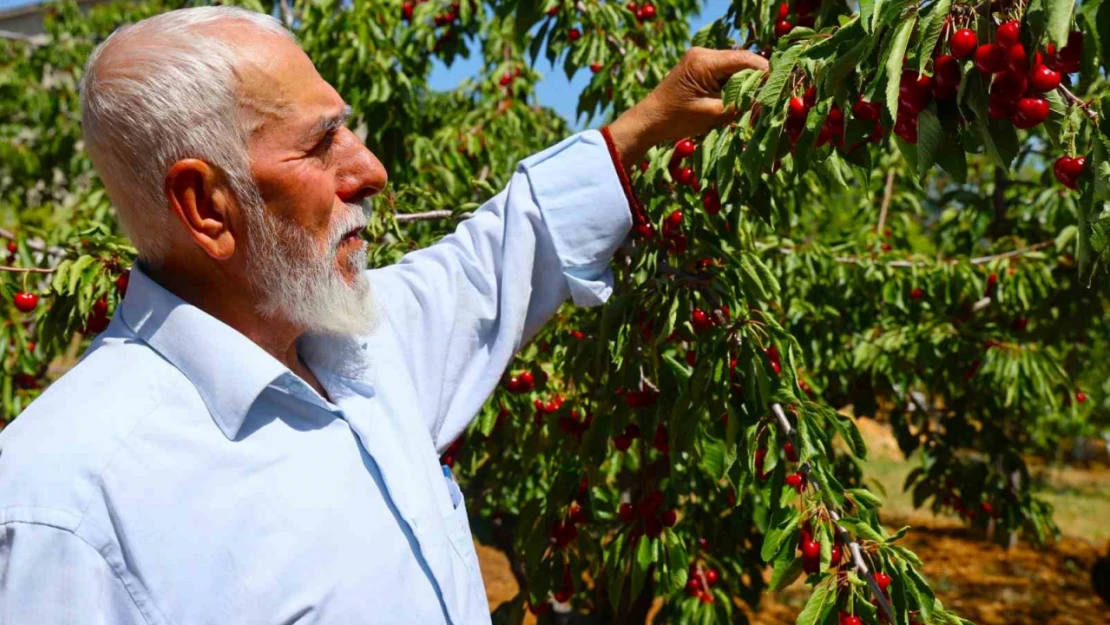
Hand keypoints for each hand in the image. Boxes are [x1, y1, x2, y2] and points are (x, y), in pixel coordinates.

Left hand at [607, 47, 768, 169]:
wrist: (648, 121)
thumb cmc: (676, 120)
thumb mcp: (713, 114)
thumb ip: (740, 103)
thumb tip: (767, 99)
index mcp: (704, 61)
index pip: (746, 60)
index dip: (766, 73)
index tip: (781, 88)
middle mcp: (703, 53)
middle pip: (742, 61)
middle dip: (756, 80)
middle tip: (770, 99)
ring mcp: (700, 57)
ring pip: (735, 66)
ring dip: (745, 83)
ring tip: (754, 102)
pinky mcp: (699, 66)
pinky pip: (724, 71)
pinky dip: (733, 84)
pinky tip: (737, 99)